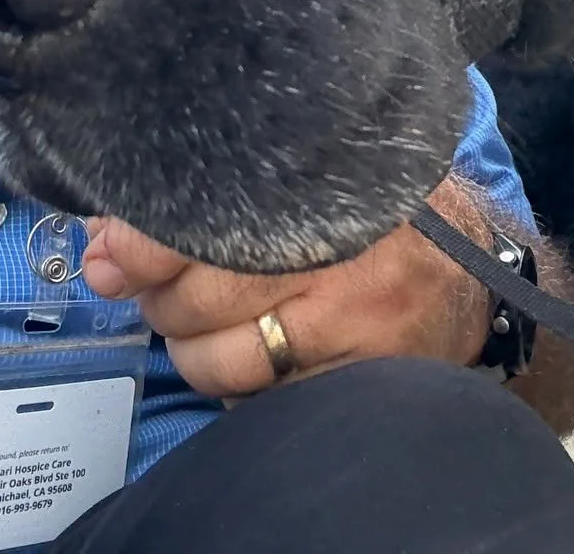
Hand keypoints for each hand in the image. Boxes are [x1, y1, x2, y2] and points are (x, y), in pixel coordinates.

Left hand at [79, 177, 496, 398]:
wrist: (469, 272)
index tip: (110, 257)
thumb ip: (212, 193)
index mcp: (319, 179)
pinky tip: (254, 355)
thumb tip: (104, 244)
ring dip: (192, 350)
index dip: (143, 244)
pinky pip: (261, 398)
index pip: (204, 213)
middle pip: (200, 292)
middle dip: (162, 300)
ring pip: (219, 356)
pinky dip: (237, 385)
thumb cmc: (372, 216)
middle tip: (166, 291)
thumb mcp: (308, 175)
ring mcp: (357, 314)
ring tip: (207, 328)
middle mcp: (341, 244)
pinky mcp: (364, 372)